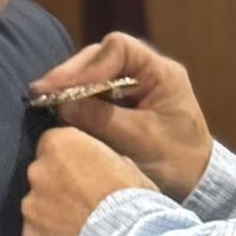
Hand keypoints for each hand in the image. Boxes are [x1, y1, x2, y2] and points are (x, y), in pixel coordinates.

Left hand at [22, 127, 154, 235]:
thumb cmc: (135, 202)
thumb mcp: (128, 168)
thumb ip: (102, 162)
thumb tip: (100, 168)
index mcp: (61, 144)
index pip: (55, 143)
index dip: (71, 160)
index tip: (86, 174)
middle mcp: (38, 172)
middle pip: (43, 175)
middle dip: (59, 188)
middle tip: (85, 205)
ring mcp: (30, 207)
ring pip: (38, 209)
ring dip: (53, 217)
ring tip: (81, 232)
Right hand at [29, 33, 213, 201]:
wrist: (194, 186)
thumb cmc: (179, 162)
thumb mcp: (142, 140)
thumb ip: (103, 119)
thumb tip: (63, 103)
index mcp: (161, 72)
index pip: (118, 49)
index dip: (89, 65)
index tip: (64, 88)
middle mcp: (145, 72)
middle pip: (98, 59)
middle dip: (70, 75)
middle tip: (40, 93)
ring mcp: (131, 88)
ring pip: (91, 75)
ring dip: (67, 87)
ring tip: (42, 101)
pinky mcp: (119, 106)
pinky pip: (92, 95)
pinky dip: (73, 102)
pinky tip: (55, 112)